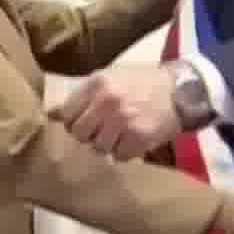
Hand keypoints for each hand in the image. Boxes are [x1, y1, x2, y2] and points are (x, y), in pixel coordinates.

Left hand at [48, 65, 182, 159]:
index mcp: (97, 83)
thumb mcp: (110, 77)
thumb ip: (81, 94)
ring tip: (119, 134)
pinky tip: (133, 140)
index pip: (67, 114)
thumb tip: (51, 113)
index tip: (83, 122)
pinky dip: (125, 152)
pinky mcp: (140, 138)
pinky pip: (120, 156)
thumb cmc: (142, 82)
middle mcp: (108, 101)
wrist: (181, 90)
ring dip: (107, 145)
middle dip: (88, 135)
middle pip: (79, 134)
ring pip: (98, 148)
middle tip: (101, 130)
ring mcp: (124, 121)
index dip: (74, 121)